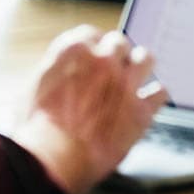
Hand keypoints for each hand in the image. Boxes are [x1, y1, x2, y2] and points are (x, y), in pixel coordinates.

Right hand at [13, 25, 166, 193]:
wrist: (54, 160)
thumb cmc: (37, 130)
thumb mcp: (32, 89)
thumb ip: (54, 72)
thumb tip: (62, 71)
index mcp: (74, 50)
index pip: (91, 34)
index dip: (93, 46)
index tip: (94, 54)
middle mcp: (103, 60)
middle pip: (119, 42)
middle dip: (115, 55)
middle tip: (113, 69)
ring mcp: (126, 84)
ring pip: (146, 58)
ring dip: (140, 65)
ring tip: (137, 76)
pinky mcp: (141, 111)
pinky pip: (160, 93)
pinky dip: (155, 95)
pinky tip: (150, 100)